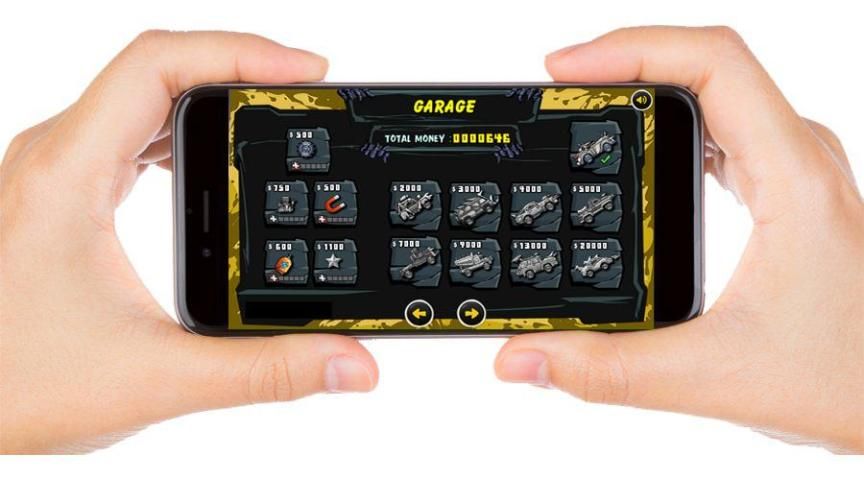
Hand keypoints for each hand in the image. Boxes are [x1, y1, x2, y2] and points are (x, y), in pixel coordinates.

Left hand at [0, 31, 377, 453]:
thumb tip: (350, 362)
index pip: (159, 64)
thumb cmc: (14, 385)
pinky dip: (185, 128)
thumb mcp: (156, 379)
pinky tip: (216, 157)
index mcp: (68, 175)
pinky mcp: (65, 192)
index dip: (241, 53)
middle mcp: (57, 158)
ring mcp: (58, 171)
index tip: (305, 75)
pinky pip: (131, 130)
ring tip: (273, 111)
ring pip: (142, 95)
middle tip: (304, 94)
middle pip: (158, 68)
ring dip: (212, 93)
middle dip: (241, 68)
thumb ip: (265, 372)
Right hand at [495, 26, 862, 452]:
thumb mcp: (715, 377)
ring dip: (646, 86)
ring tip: (582, 105)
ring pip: (717, 90)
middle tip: (557, 90)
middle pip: (706, 63)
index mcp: (790, 177)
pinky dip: (668, 121)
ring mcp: (793, 171)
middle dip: (623, 62)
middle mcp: (797, 159)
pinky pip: (723, 127)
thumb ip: (608, 371)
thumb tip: (526, 355)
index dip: (629, 48)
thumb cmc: (850, 380)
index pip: (712, 62)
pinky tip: (635, 148)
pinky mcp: (783, 192)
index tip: (564, 72)